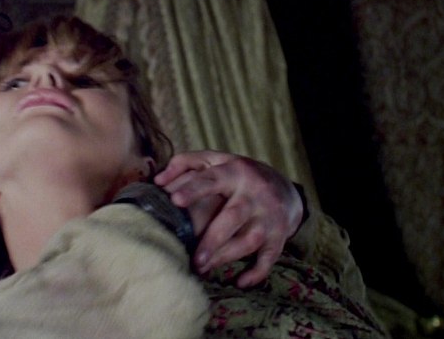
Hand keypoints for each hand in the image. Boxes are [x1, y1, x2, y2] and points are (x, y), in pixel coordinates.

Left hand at [154, 150, 303, 287]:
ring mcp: (269, 216)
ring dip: (226, 257)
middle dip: (212, 239)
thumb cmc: (238, 175)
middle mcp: (254, 193)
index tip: (175, 200)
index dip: (194, 189)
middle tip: (193, 259)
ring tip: (202, 268)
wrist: (285, 188)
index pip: (212, 180)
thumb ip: (185, 163)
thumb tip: (158, 181)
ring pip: (249, 240)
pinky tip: (240, 282)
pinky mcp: (279, 235)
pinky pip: (270, 257)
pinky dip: (257, 272)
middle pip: (233, 216)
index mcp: (235, 172)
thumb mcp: (215, 160)